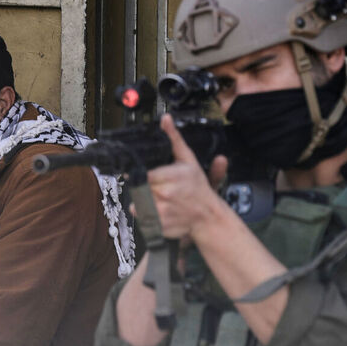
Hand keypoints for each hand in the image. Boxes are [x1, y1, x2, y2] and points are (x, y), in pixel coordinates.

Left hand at [144, 114, 228, 240]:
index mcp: (173, 177)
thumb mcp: (188, 160)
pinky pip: (142, 217)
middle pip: (139, 187)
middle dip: (143, 186)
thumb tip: (166, 119)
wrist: (208, 218)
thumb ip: (174, 139)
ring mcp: (163, 212)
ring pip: (138, 203)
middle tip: (155, 186)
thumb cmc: (198, 188)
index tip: (140, 173)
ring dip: (143, 200)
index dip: (139, 174)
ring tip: (157, 198)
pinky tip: (158, 210)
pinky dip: (146, 214)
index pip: (143, 174)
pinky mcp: (159, 226)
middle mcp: (167, 194)